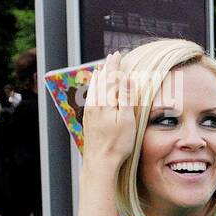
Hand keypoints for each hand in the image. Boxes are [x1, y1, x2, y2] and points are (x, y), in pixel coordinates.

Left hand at [80, 52, 137, 169]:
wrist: (100, 162)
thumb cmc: (117, 143)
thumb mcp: (126, 120)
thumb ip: (125, 98)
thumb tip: (126, 78)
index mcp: (105, 102)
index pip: (110, 78)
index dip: (114, 65)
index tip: (118, 54)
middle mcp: (95, 104)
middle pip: (100, 80)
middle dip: (107, 68)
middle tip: (112, 57)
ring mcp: (90, 112)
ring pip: (94, 89)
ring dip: (99, 77)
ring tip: (101, 69)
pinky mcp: (88, 120)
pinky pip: (91, 97)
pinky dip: (94, 89)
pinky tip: (95, 90)